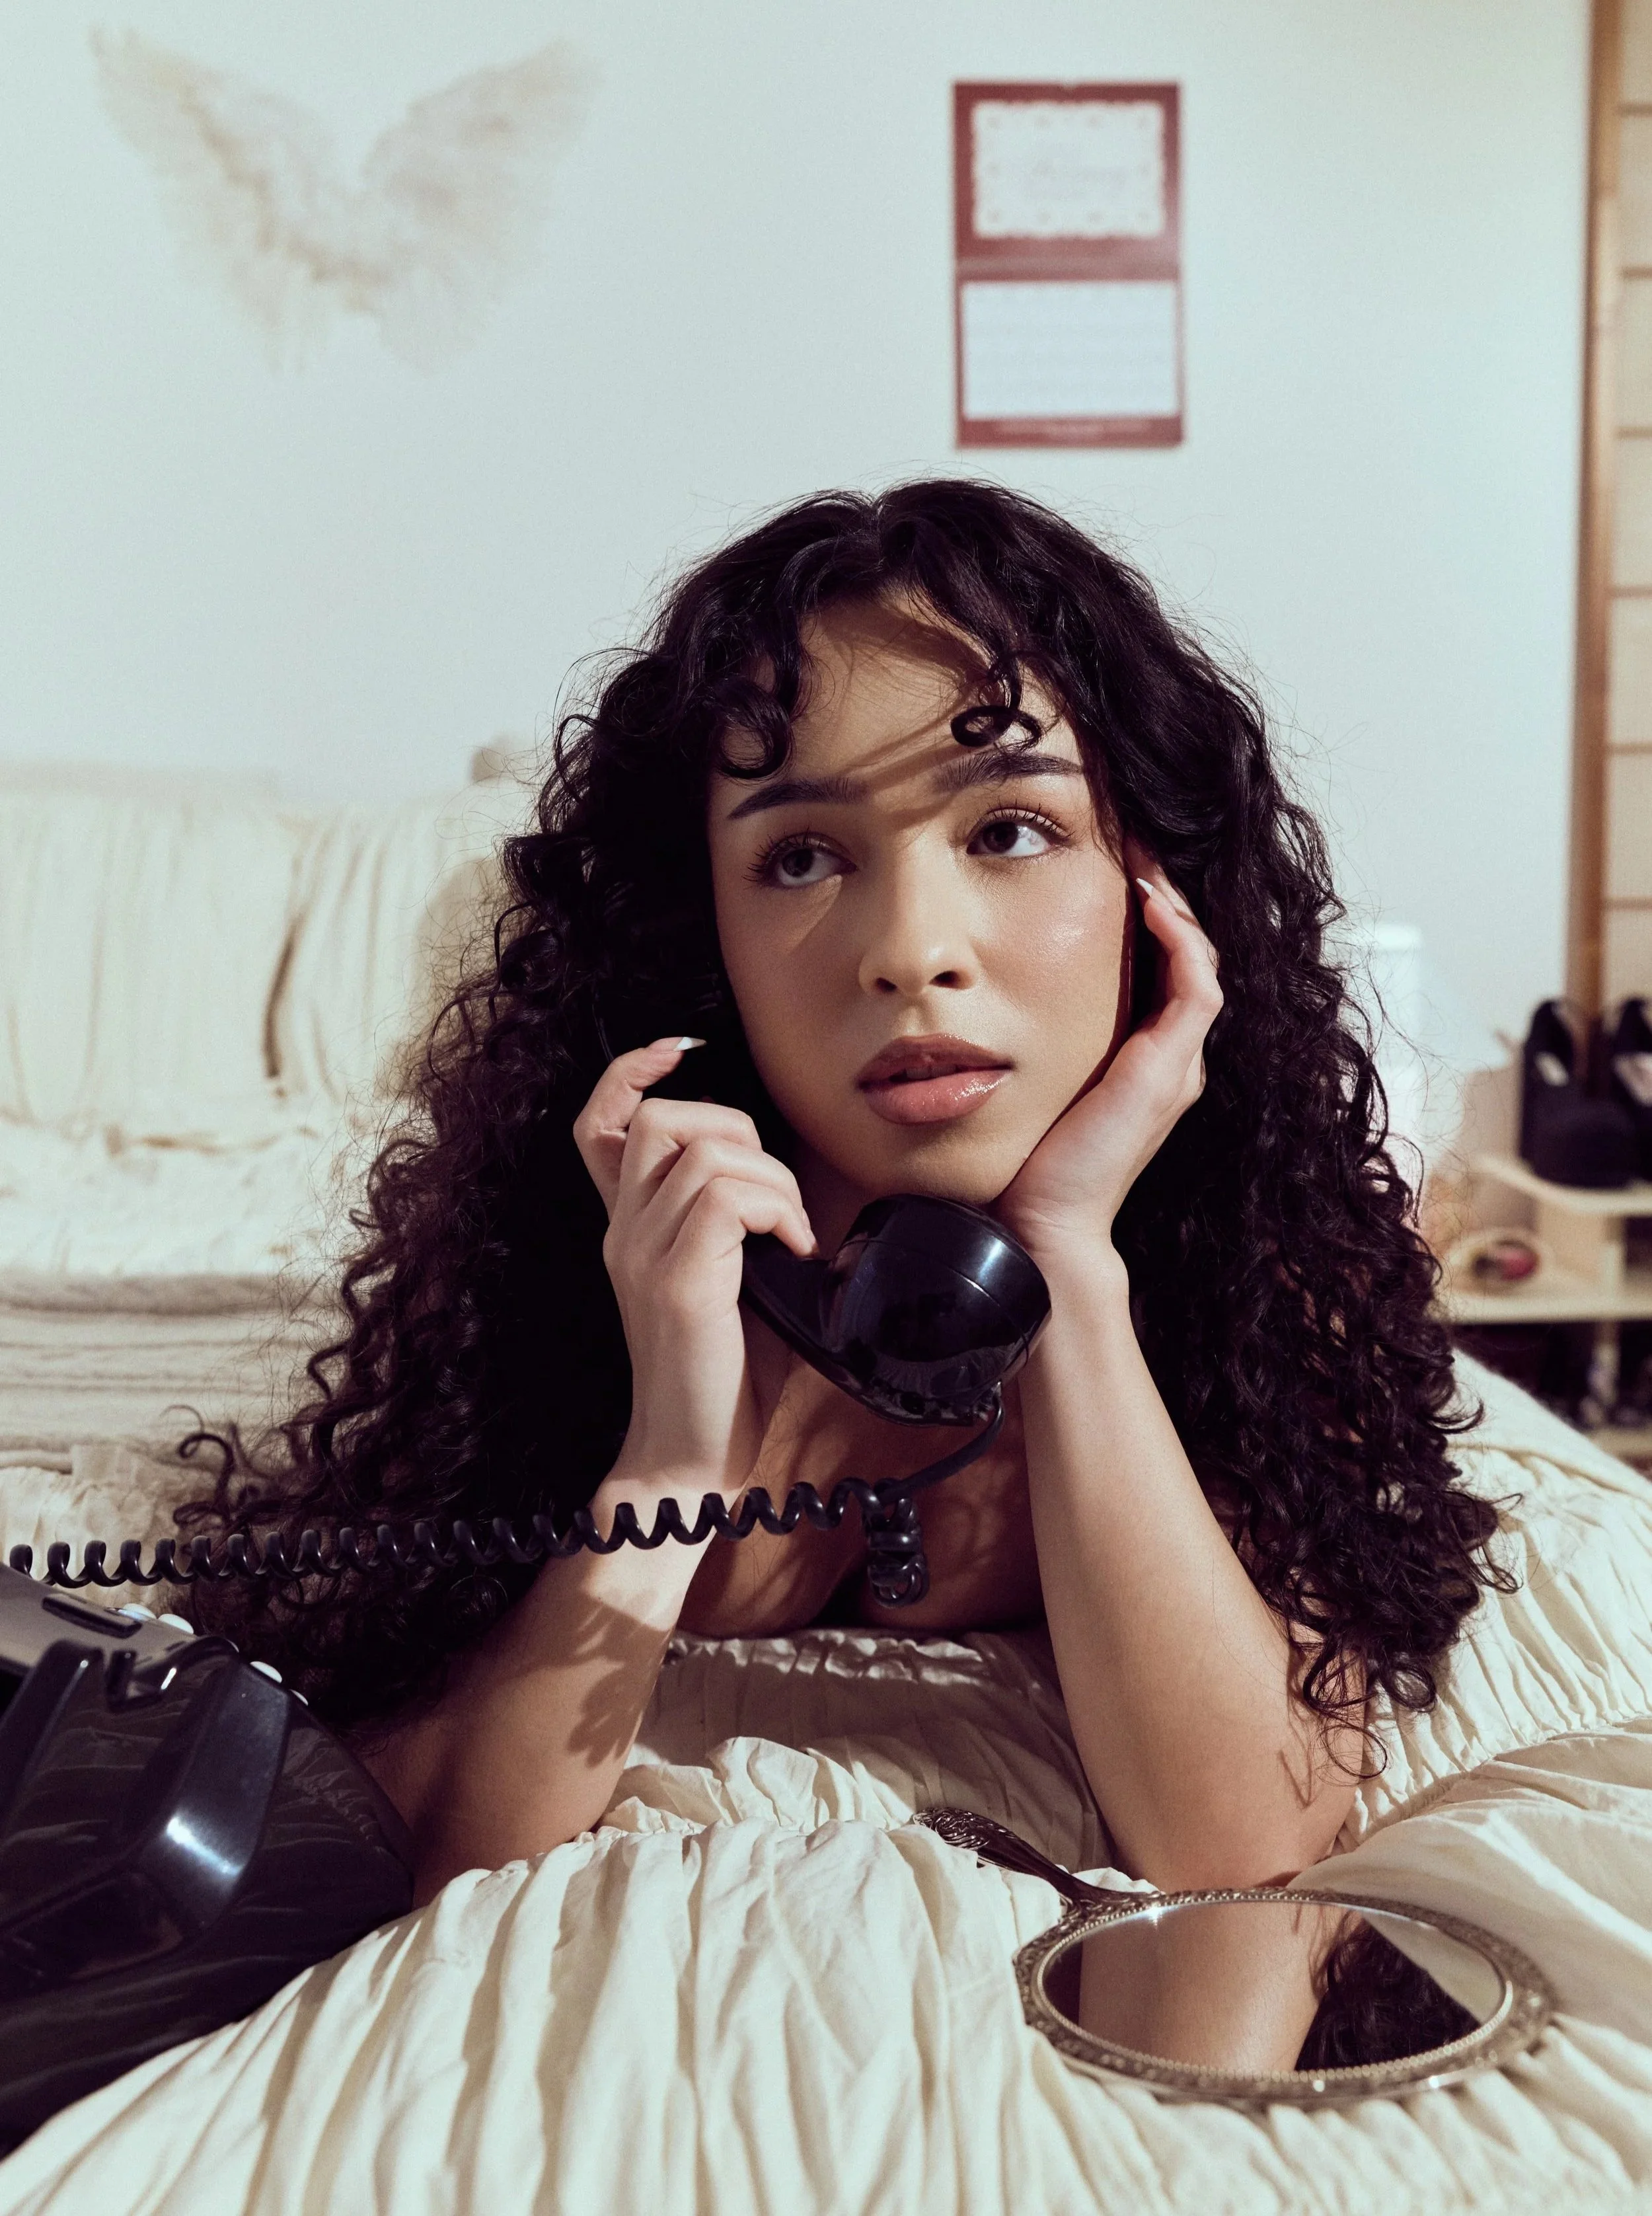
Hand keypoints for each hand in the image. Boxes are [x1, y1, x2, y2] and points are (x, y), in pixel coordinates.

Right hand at [572, 1038, 814, 1509]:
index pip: (600, 1122)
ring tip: (794, 1233)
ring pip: (705, 1151)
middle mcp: (623, 1231)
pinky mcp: (677, 1282)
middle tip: (777, 1197)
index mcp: (630, 1226)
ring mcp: (644, 1253)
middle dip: (736, 1131)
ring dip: (772, 1180)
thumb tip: (802, 1188)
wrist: (688, 1461)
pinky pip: (730, 1196)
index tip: (681, 1051)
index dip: (633, 1071)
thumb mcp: (732, 1283)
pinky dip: (778, 1209)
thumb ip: (742, 1228)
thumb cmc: (723, 1379)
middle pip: (661, 1118)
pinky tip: (796, 1251)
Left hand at [995, 849, 1221, 1267]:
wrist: (1041, 1222)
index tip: (1114, 864)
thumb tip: (982, 991)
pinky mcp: (1171, 1068)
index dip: (1147, 914)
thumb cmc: (1027, 1160)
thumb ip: (1029, 1038)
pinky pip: (1195, 986)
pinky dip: (1178, 939)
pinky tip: (1147, 903)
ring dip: (1175, 904)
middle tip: (1135, 842)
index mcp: (1143, 1058)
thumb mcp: (1031, 1080)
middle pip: (1188, 954)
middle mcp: (1170, 1058)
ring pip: (1200, 960)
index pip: (1161, 966)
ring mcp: (1177, 1063)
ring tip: (1143, 858)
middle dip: (1165, 894)